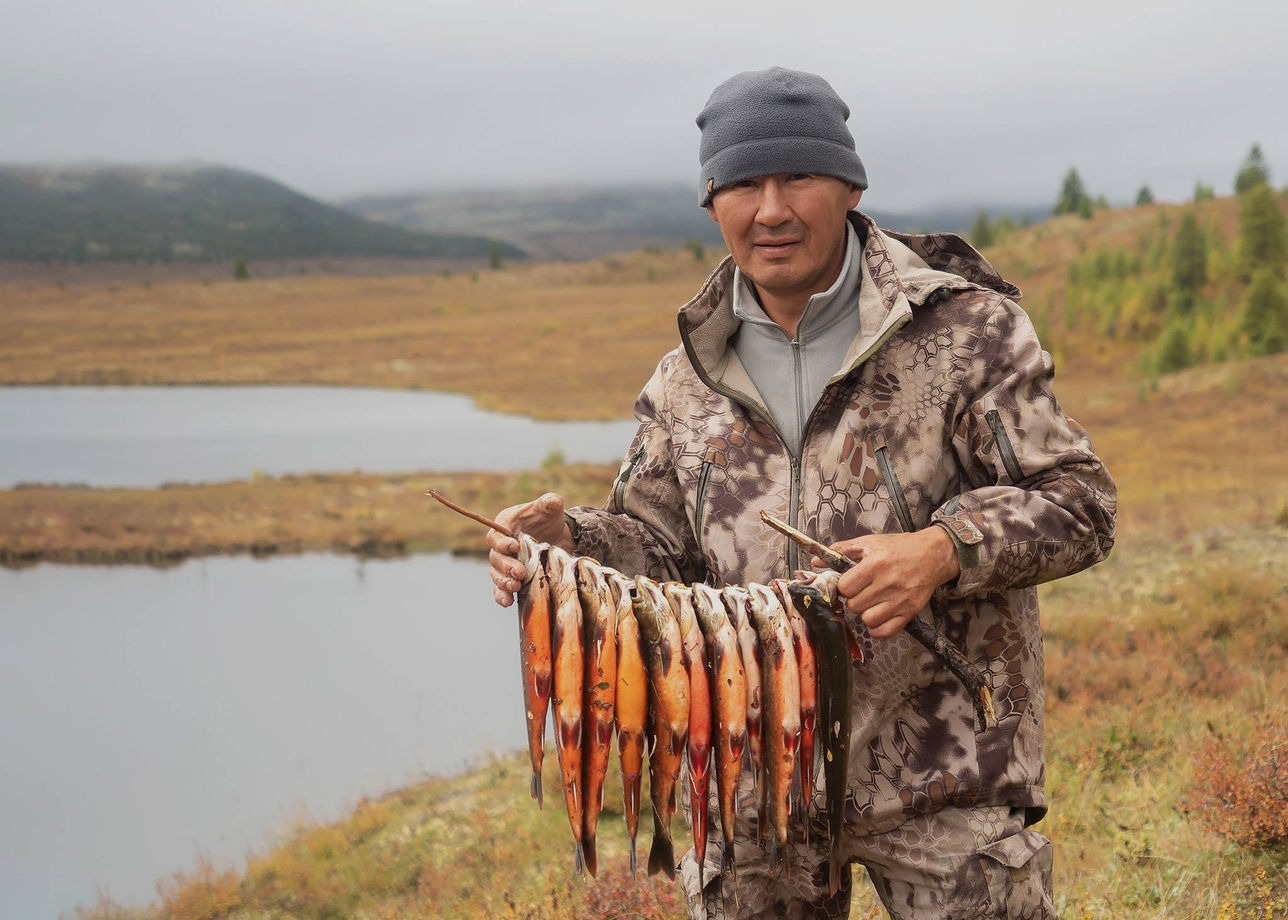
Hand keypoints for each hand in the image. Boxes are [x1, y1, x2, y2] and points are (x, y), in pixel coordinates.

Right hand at [486, 492, 573, 607]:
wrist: (557, 537)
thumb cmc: (548, 519)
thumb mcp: (551, 509)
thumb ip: (549, 503)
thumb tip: (553, 502)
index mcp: (504, 525)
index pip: (496, 536)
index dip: (502, 543)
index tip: (515, 547)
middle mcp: (500, 546)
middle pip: (495, 559)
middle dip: (506, 566)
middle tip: (520, 572)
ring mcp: (505, 564)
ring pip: (496, 575)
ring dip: (504, 582)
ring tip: (516, 586)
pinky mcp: (511, 578)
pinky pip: (500, 589)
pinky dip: (501, 595)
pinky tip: (508, 602)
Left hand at [828, 528, 959, 639]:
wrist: (933, 554)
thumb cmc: (899, 548)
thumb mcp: (869, 542)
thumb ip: (841, 550)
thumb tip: (816, 563)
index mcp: (876, 564)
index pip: (845, 587)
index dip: (844, 586)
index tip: (850, 583)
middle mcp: (888, 583)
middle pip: (854, 605)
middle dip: (854, 599)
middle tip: (863, 591)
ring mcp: (900, 600)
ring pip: (867, 620)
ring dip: (866, 613)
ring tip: (872, 601)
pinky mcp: (909, 613)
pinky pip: (884, 632)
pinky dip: (877, 627)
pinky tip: (879, 615)